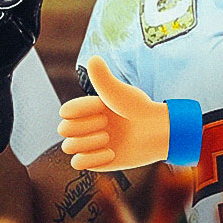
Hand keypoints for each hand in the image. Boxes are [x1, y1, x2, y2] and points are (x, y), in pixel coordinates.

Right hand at [57, 55, 168, 170]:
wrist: (159, 132)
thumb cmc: (141, 109)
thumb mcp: (120, 93)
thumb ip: (103, 78)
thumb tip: (93, 58)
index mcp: (88, 109)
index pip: (65, 111)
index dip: (81, 110)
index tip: (102, 106)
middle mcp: (87, 126)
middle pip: (63, 130)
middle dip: (85, 127)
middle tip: (107, 123)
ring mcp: (91, 144)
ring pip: (67, 147)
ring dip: (88, 143)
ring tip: (109, 138)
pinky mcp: (97, 161)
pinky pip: (77, 163)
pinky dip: (92, 159)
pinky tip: (112, 153)